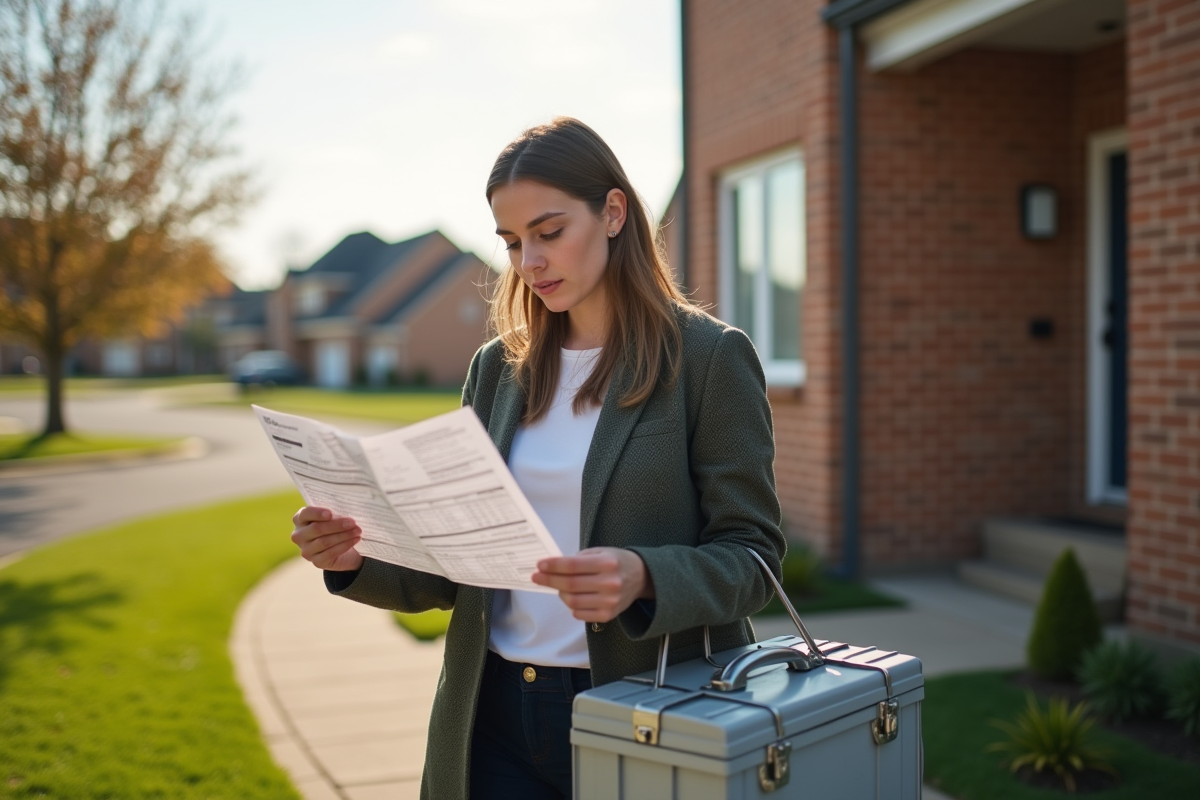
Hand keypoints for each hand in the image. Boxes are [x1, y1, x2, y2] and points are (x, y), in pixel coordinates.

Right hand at [290, 506, 363, 571]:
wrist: (343, 550)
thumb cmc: (336, 527)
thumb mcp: (334, 517)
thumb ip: (334, 513)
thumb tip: (345, 508)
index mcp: (300, 519)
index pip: (305, 514)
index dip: (317, 513)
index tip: (330, 514)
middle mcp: (299, 535)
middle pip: (316, 529)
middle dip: (336, 525)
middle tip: (352, 522)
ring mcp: (306, 550)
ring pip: (324, 541)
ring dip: (343, 535)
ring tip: (357, 530)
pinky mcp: (316, 562)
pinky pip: (330, 553)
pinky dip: (345, 545)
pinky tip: (355, 540)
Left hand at [532, 547, 654, 622]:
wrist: (641, 577)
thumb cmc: (617, 562)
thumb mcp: (601, 552)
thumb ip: (578, 559)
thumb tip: (551, 567)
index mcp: (607, 563)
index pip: (573, 565)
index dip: (553, 566)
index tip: (540, 565)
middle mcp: (610, 583)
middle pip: (570, 584)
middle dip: (549, 580)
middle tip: (537, 577)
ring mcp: (610, 601)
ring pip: (572, 601)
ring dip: (560, 593)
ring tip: (559, 586)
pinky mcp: (608, 615)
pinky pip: (579, 614)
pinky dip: (571, 606)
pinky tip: (572, 597)